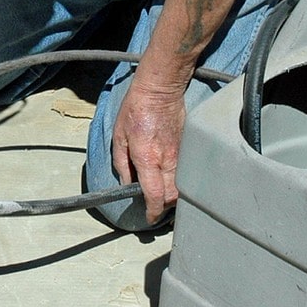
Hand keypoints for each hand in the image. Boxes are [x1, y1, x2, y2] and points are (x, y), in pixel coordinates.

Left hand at [111, 81, 186, 223]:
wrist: (160, 89)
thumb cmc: (136, 109)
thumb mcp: (119, 137)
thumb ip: (122, 164)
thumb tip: (127, 183)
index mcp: (147, 158)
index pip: (155, 195)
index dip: (153, 211)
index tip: (150, 217)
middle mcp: (166, 159)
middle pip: (172, 196)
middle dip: (165, 207)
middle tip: (155, 207)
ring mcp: (180, 154)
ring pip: (182, 186)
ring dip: (173, 195)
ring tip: (162, 195)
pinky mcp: (187, 147)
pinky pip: (185, 172)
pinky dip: (180, 181)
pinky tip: (170, 178)